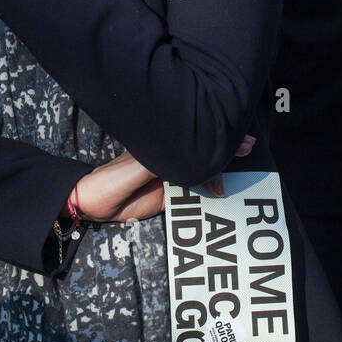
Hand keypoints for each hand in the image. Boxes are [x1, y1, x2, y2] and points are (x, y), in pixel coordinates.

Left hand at [72, 134, 256, 221]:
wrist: (94, 204)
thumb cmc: (110, 180)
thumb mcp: (136, 168)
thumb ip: (161, 164)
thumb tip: (188, 163)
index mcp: (160, 145)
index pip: (191, 136)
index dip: (213, 137)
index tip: (236, 136)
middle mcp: (168, 159)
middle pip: (200, 153)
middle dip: (223, 150)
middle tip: (247, 146)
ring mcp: (169, 178)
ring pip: (200, 172)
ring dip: (219, 172)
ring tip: (239, 169)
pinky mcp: (169, 198)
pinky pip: (193, 194)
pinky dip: (208, 194)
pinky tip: (221, 193)